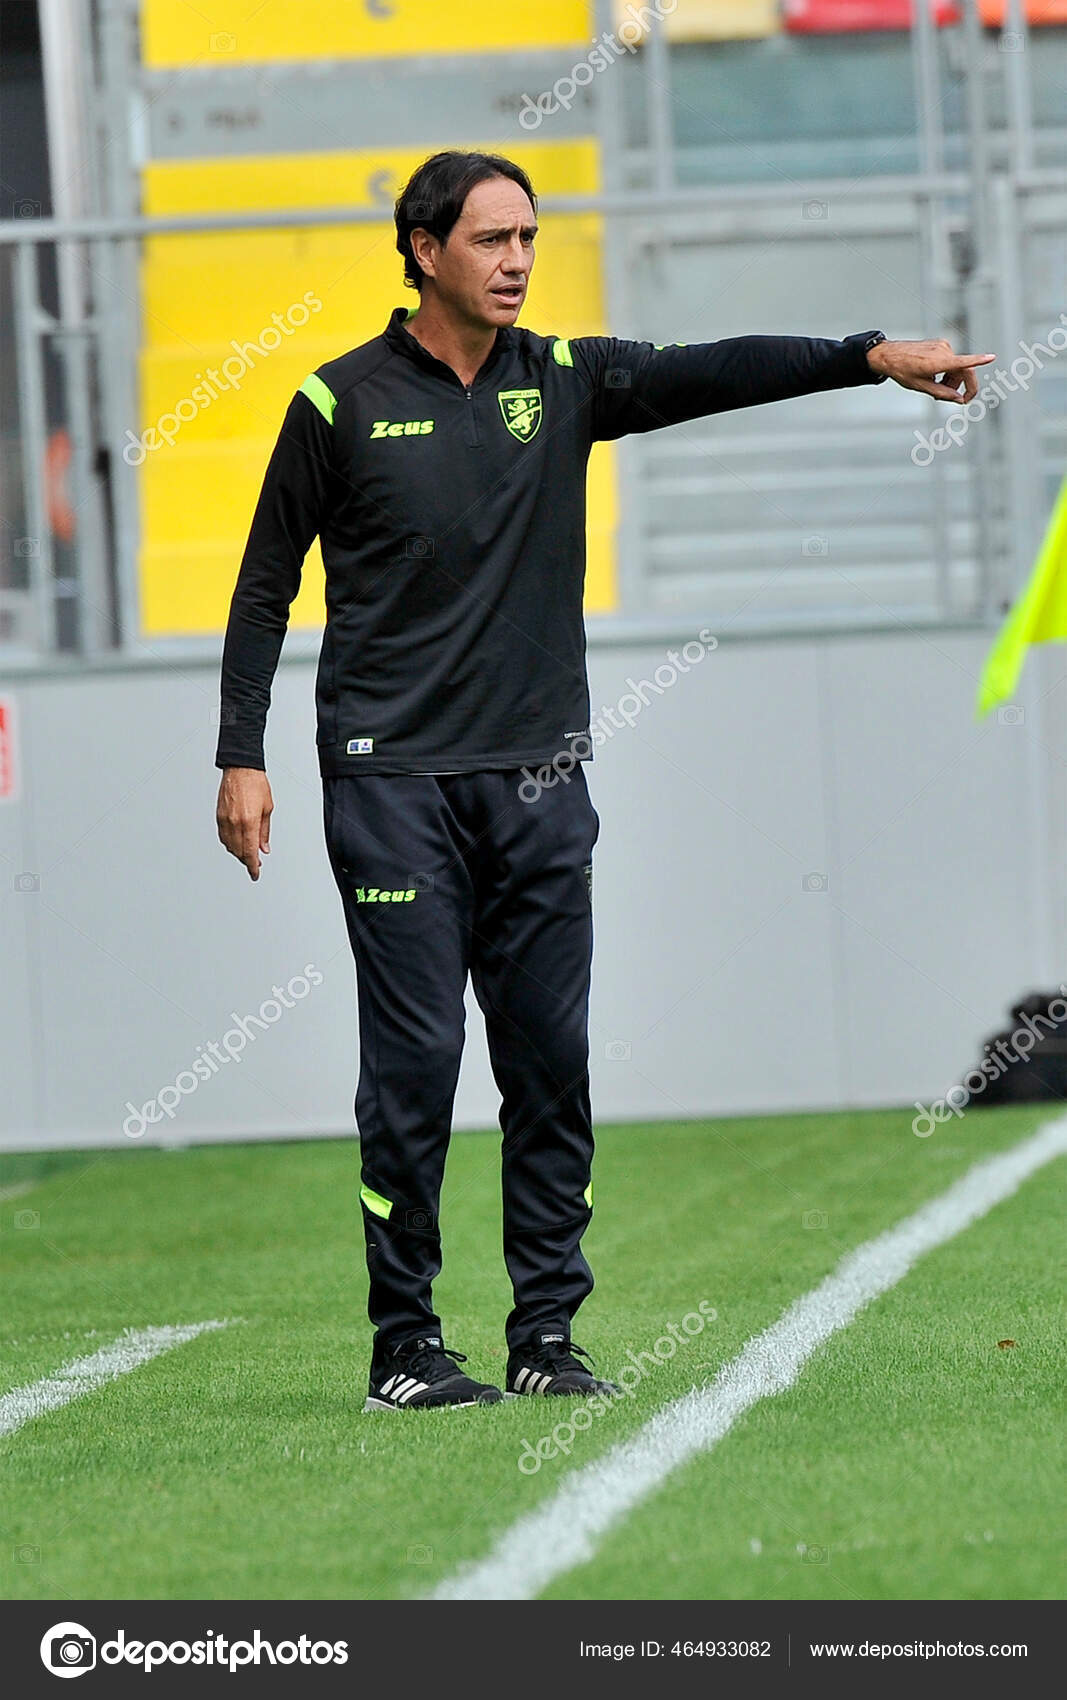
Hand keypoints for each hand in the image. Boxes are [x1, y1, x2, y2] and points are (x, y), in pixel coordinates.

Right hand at [216, 767, 272, 880]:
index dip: (252, 866)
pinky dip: (229, 843)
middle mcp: (234, 822)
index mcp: (249, 821)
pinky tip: (236, 844)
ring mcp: (224, 820)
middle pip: (239, 851)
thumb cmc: (256, 784)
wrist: (240, 768)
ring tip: (247, 854)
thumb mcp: (267, 809)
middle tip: (255, 864)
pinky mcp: (219, 816)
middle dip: (247, 861)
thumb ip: (264, 832)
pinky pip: (223, 836)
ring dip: (238, 853)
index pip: (250, 852)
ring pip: (229, 846)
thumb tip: (263, 848)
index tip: (255, 874)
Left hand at [867, 338, 994, 402]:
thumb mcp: (921, 387)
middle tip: (957, 400)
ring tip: (937, 388)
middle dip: (962, 386)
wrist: (889, 355)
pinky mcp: (941, 344)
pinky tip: (935, 376)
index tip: (992, 357)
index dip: (979, 361)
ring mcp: (943, 346)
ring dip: (953, 380)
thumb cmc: (902, 371)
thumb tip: (959, 399)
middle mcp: (943, 351)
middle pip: (964, 370)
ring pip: (958, 367)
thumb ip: (942, 393)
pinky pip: (951, 360)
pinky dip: (948, 371)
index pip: (962, 362)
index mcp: (937, 362)